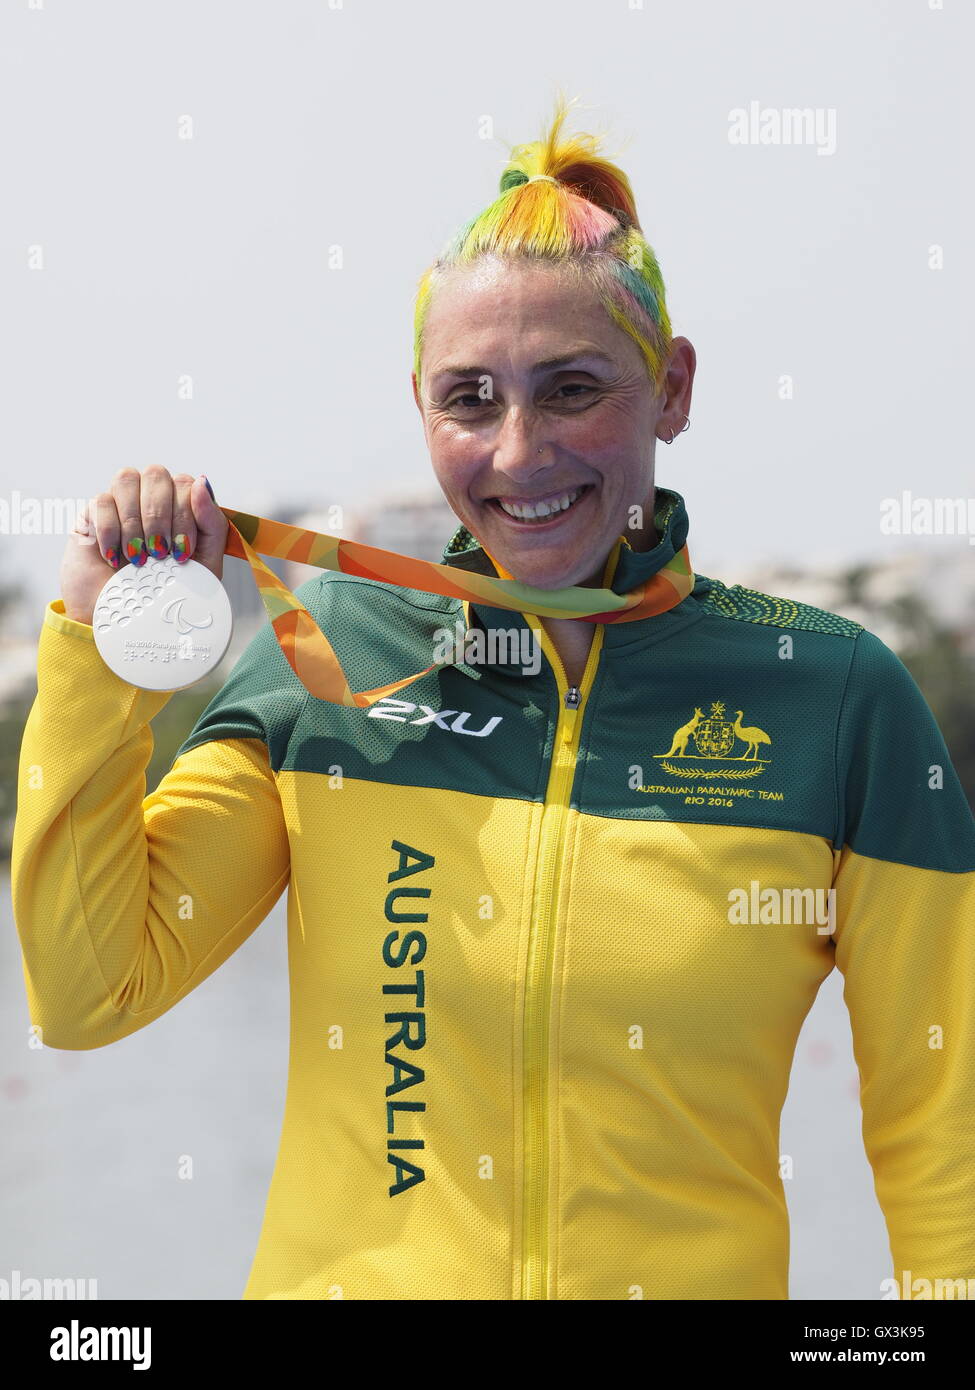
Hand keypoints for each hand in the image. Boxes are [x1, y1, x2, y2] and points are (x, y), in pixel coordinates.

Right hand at [60, 469, 228, 625]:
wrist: (130, 625)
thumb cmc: (171, 594)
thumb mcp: (205, 565)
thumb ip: (211, 523)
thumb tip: (202, 481)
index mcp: (182, 505)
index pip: (186, 483)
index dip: (185, 515)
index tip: (182, 553)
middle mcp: (152, 497)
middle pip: (156, 474)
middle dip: (159, 516)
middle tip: (158, 554)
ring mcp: (121, 502)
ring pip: (126, 478)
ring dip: (134, 521)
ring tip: (137, 558)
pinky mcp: (91, 515)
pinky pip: (100, 500)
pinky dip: (110, 530)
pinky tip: (115, 557)